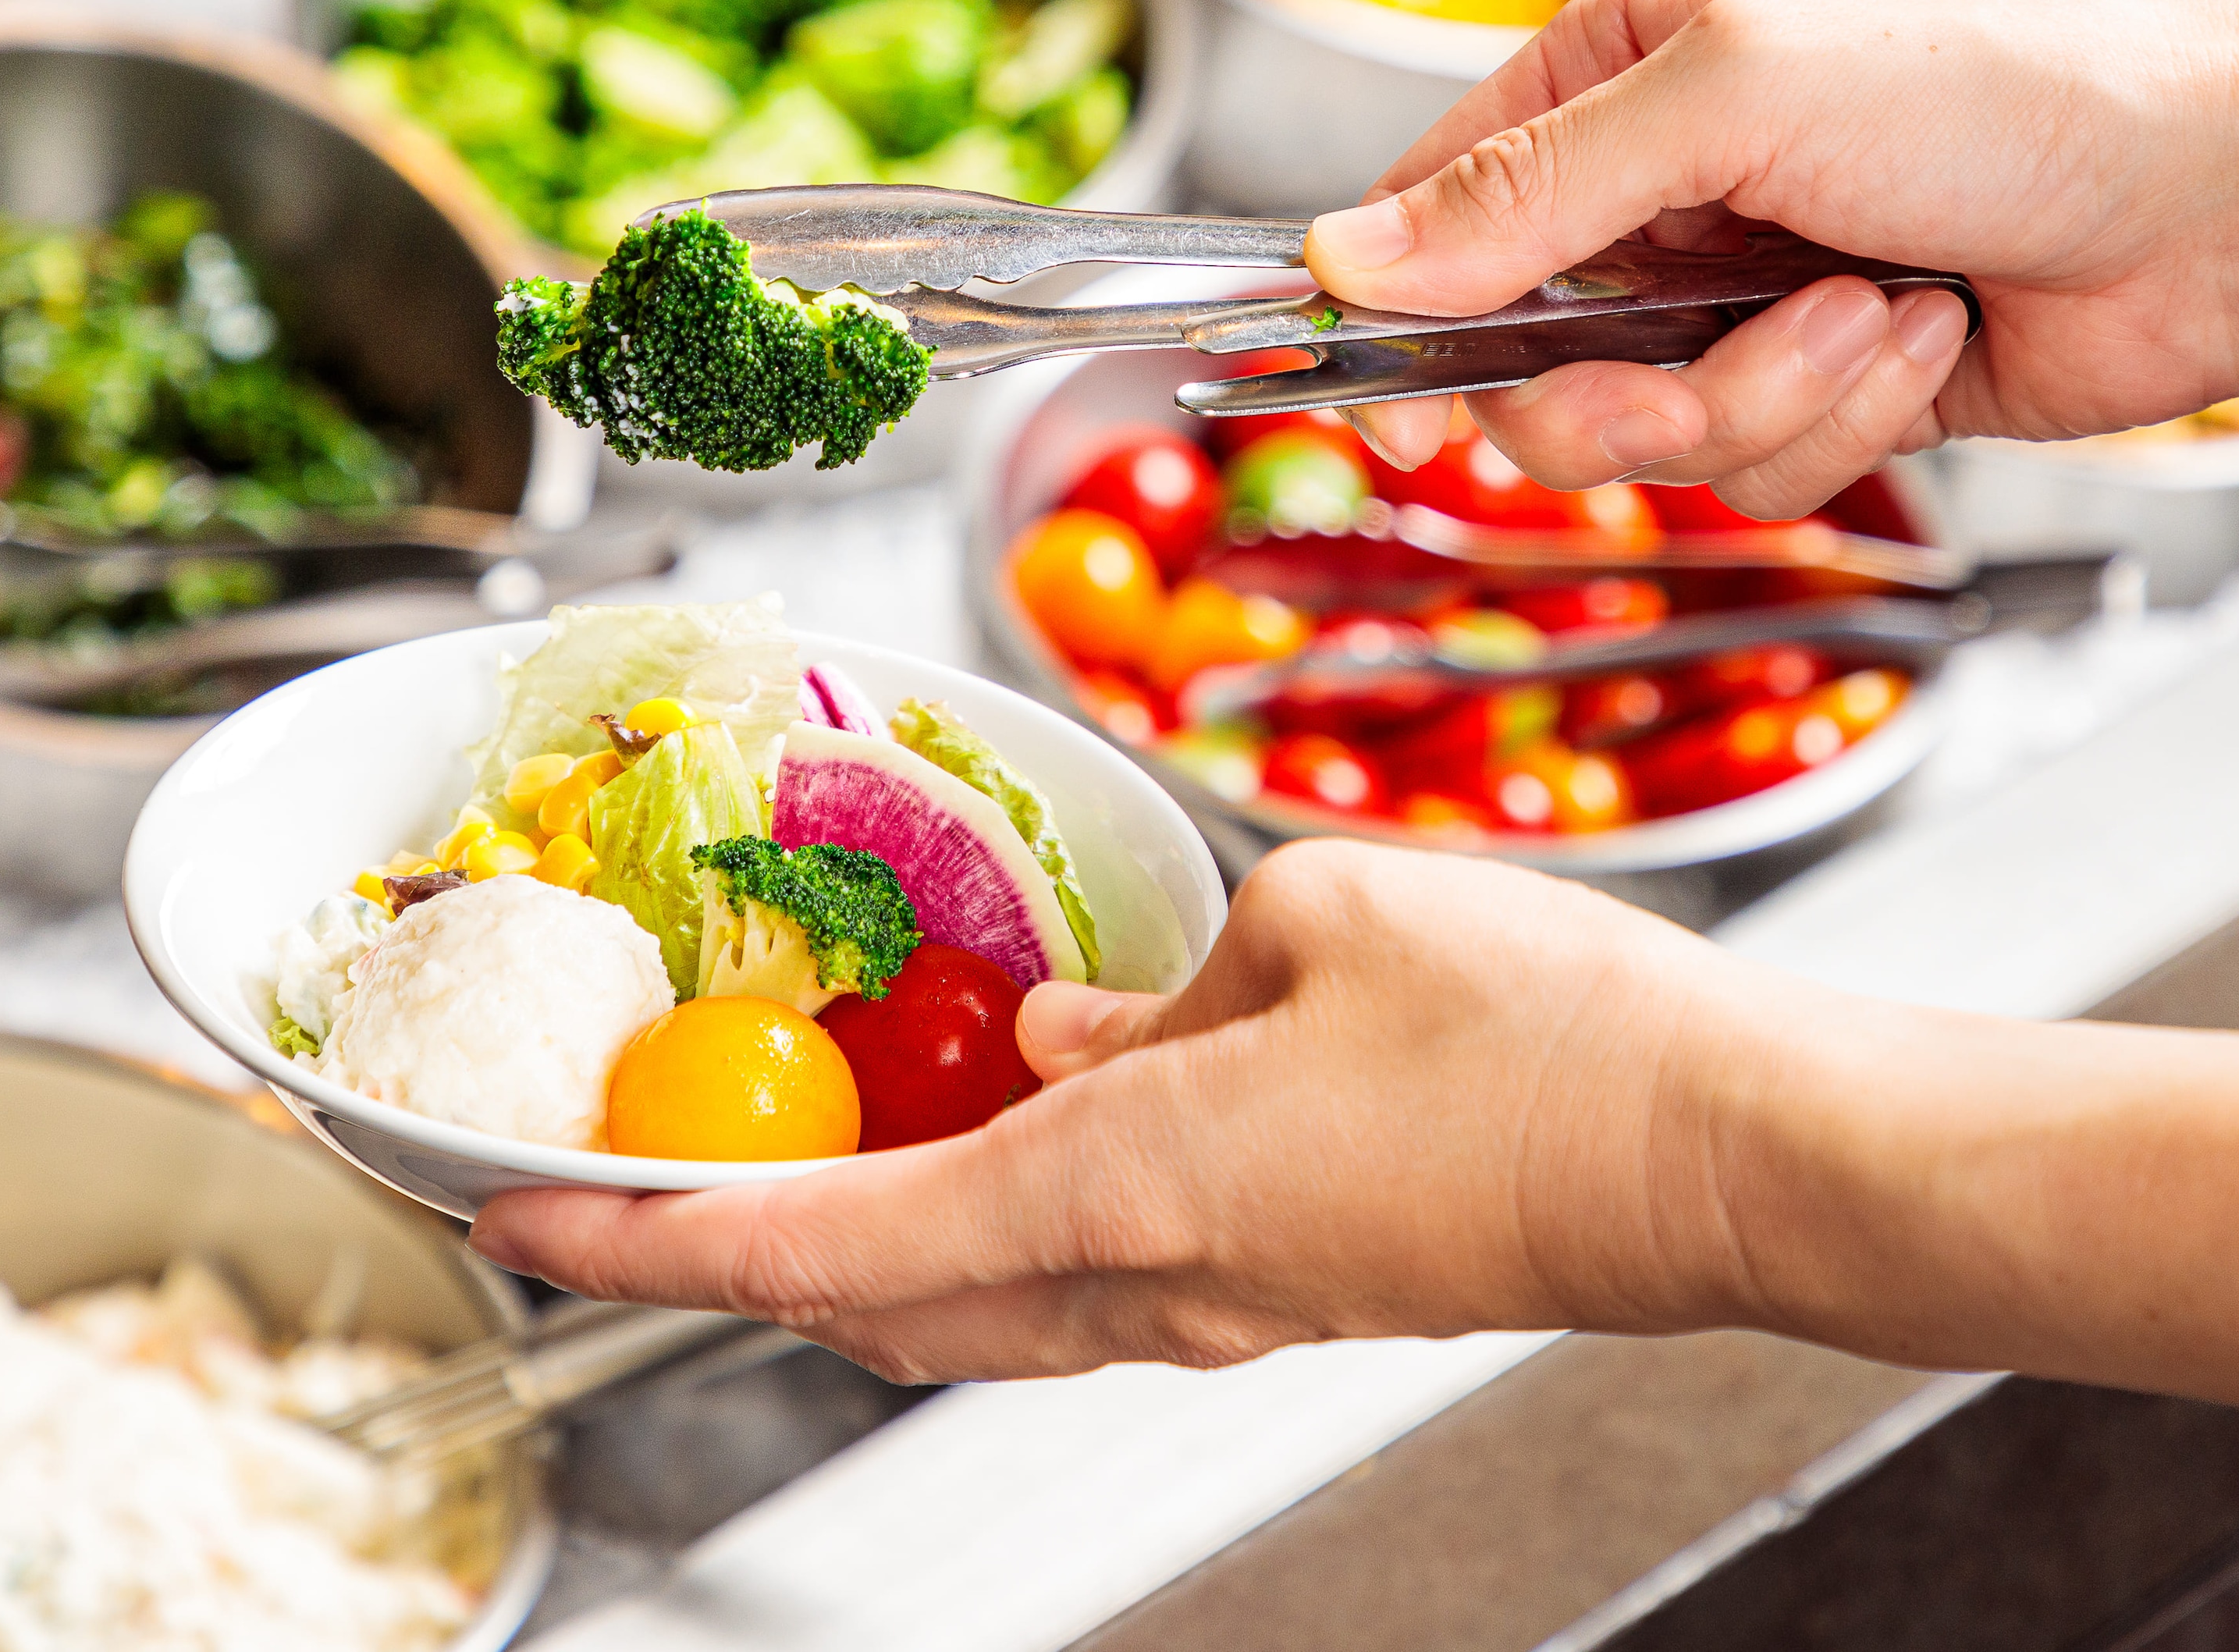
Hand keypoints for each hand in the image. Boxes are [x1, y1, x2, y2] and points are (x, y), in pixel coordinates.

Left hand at [467, 842, 1825, 1381]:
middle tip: (610, 1181)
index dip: (643, 1237)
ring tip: (761, 1152)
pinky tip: (988, 1120)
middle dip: (714, 1251)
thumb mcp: (1309, 928)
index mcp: (1109, 1189)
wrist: (1719, 1162)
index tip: (519, 1214)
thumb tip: (1063, 1034)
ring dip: (840, 1243)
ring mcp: (1209, 1310)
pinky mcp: (1275, 1292)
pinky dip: (972, 1218)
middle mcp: (1135, 1286)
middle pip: (861, 1302)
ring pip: (960, 1305)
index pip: (808, 1241)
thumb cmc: (1542, 1038)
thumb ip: (1153, 989)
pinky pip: (1068, 1277)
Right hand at [1307, 0, 2238, 516]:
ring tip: (1882, 314)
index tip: (1397, 405)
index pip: (1440, 205)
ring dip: (1772, 398)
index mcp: (1627, 64)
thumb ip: (1533, 184)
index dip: (1409, 314)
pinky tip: (1930, 339)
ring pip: (1650, 433)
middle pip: (1532, 357)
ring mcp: (1751, 291)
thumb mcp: (1742, 93)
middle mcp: (1675, 179)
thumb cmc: (2019, 88)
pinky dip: (1847, 418)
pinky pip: (1760, 464)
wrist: (2228, 203)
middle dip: (1631, 394)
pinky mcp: (1830, 384)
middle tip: (1702, 372)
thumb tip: (1351, 257)